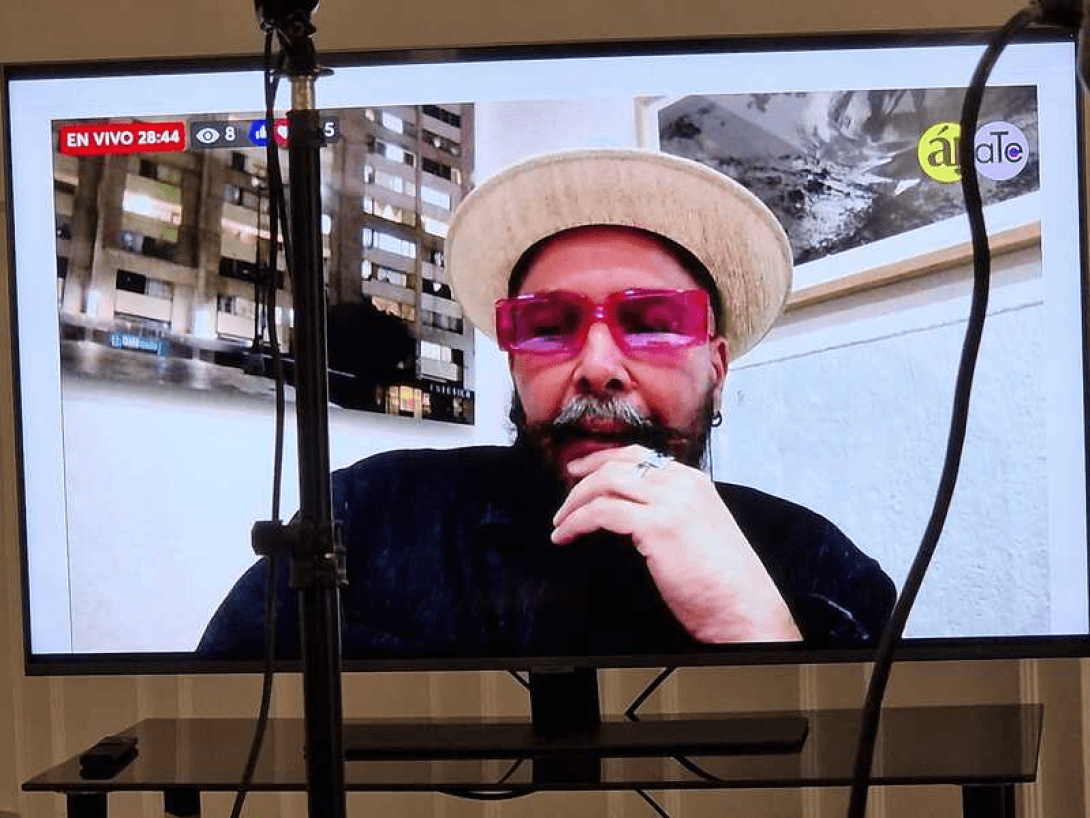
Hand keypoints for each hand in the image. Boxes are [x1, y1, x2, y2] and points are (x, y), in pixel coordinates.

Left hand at [551, 445, 801, 642]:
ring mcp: (670, 502)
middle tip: (564, 496)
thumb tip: (630, 511)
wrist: (745, 608)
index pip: (639, 455)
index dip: (602, 460)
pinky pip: (601, 512)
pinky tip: (567, 536)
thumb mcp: (699, 529)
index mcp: (694, 482)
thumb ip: (670, 511)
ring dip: (574, 503)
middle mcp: (682, 484)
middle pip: (617, 464)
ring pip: (604, 483)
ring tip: (561, 523)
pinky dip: (577, 523)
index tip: (580, 471)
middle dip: (582, 477)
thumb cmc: (725, 581)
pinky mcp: (656, 526)